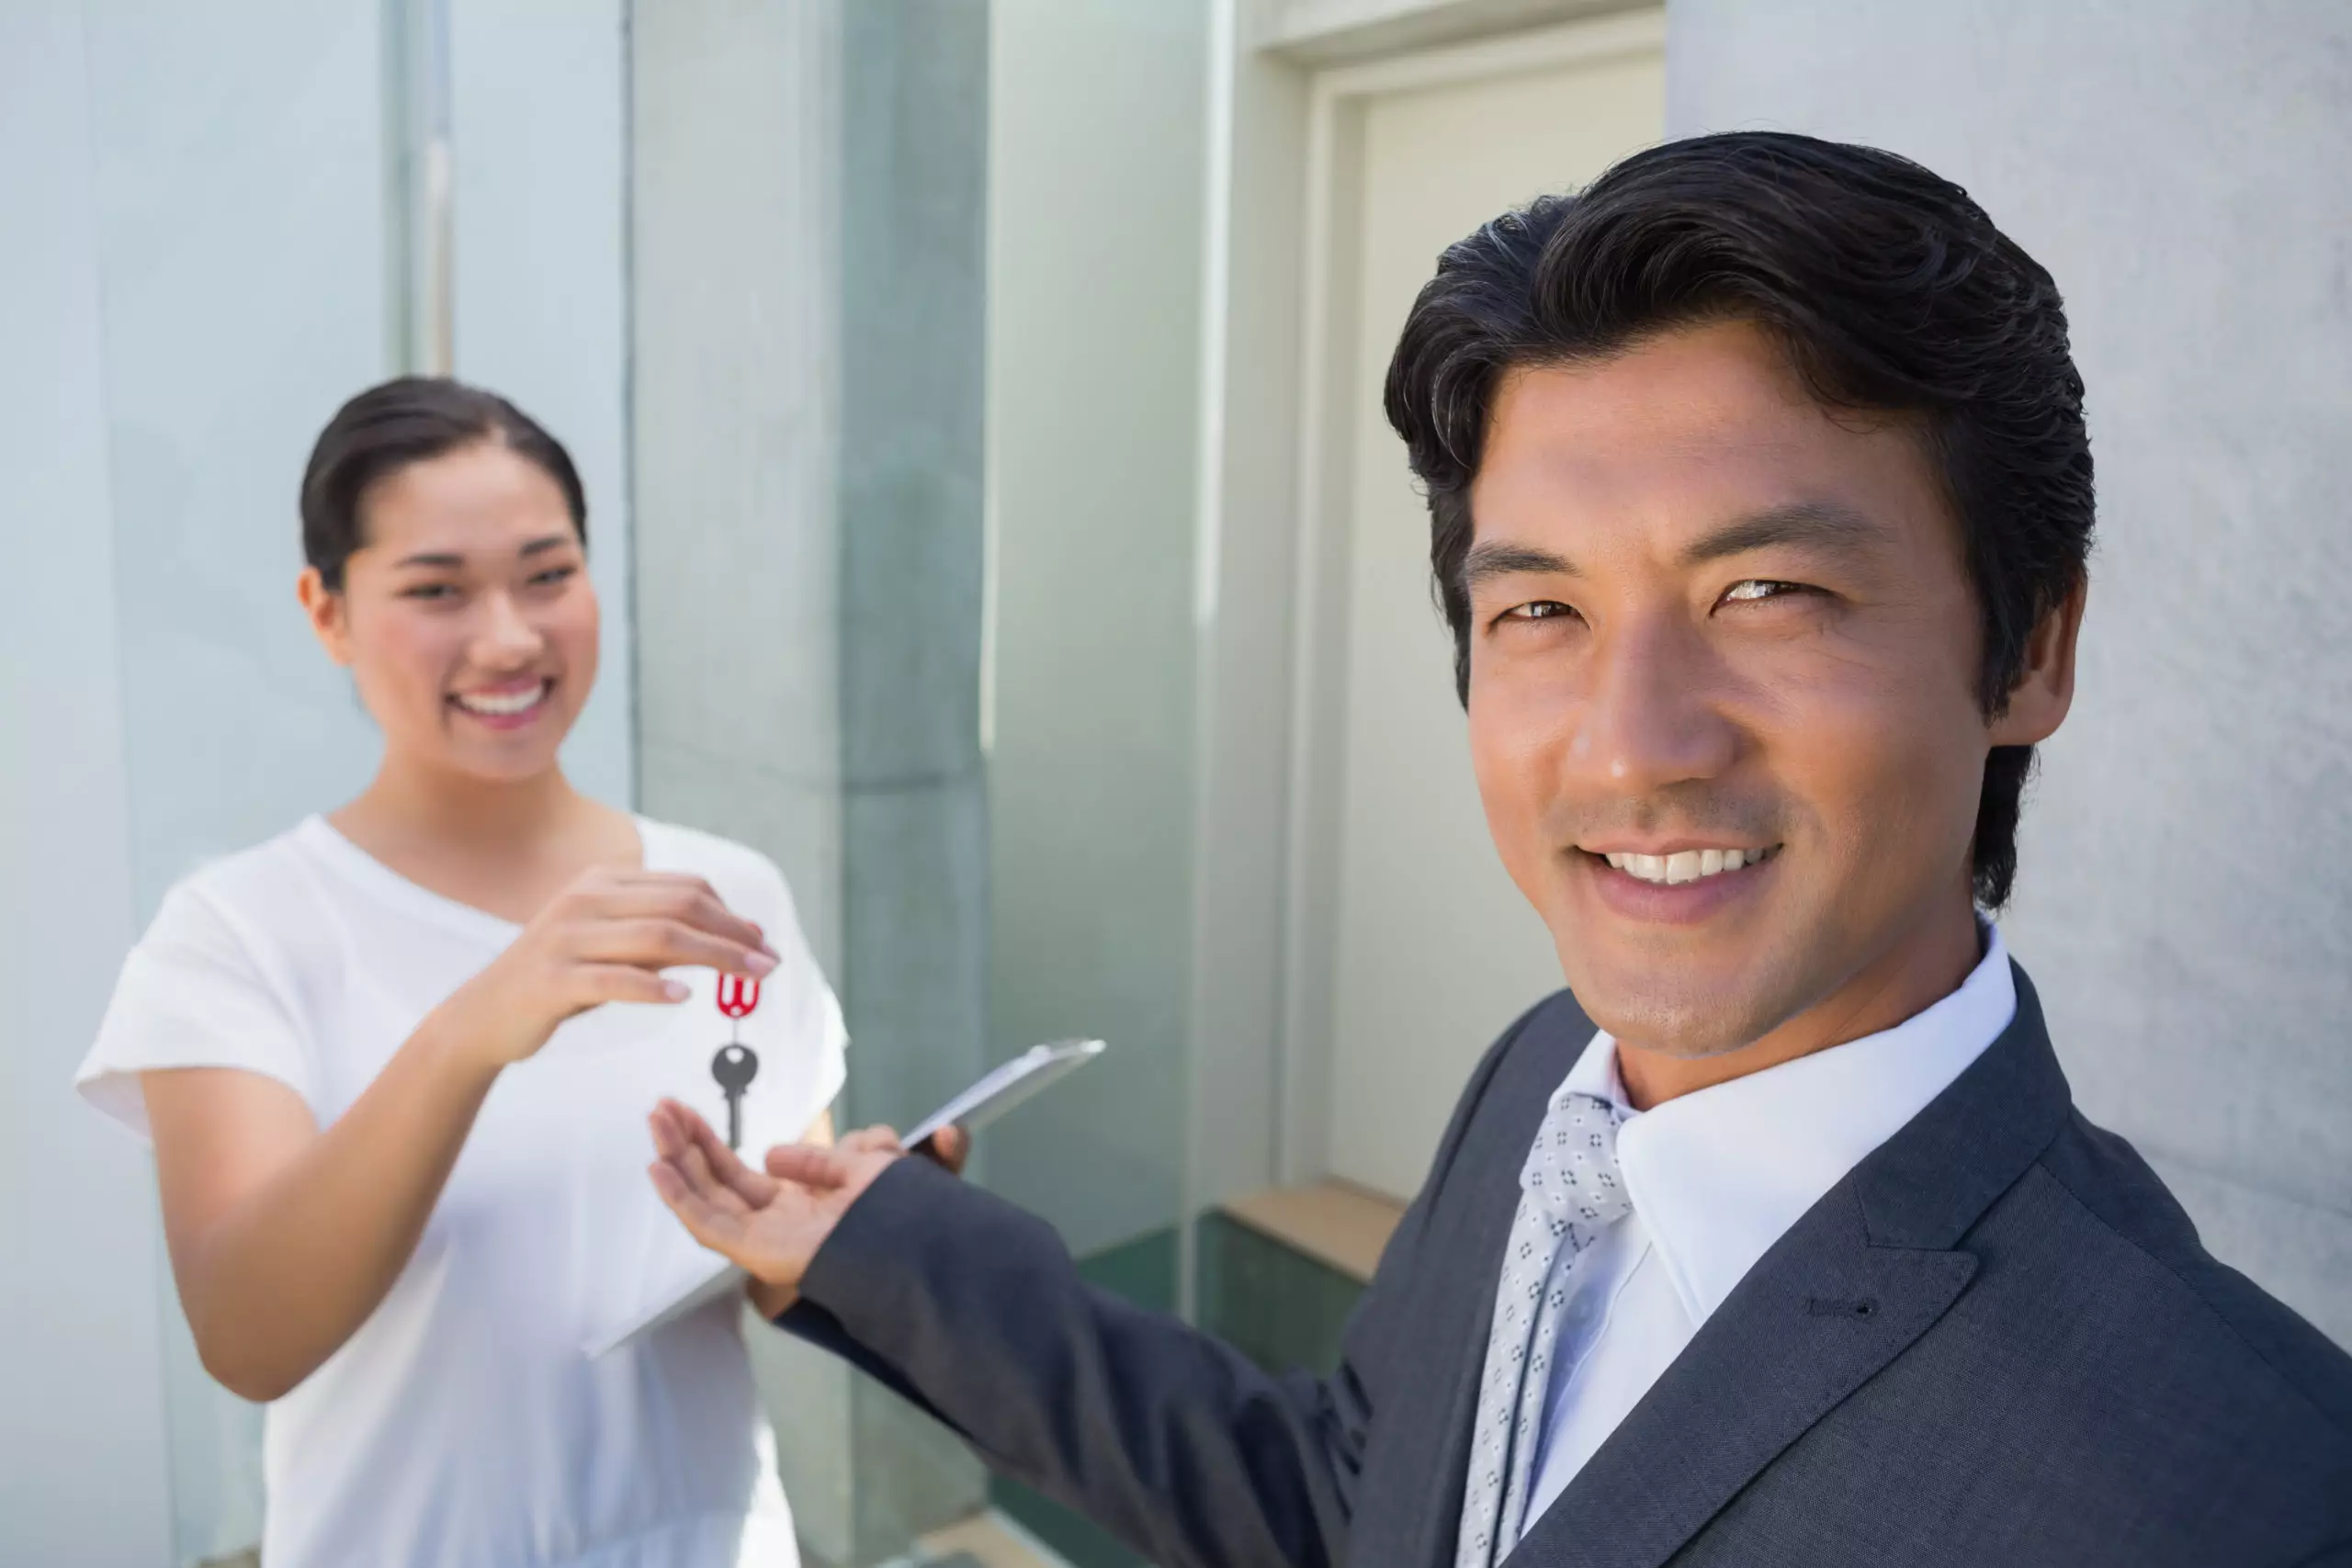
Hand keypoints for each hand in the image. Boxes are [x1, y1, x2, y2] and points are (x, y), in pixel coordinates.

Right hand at [433, 868, 776, 1070]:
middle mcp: (584, 900)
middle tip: (770, 964)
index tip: (761, 942)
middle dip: (733, 934)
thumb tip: (737, 935)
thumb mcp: (614, 947)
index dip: (731, 913)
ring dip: (714, 957)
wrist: (485, 1015)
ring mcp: (566, 937)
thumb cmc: (562, 979)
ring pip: (657, 938)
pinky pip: (613, 978)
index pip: (685, 887)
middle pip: (679, 906)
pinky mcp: (552, 979)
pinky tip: (683, 996)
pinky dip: (652, 986)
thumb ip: (664, 935)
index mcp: (601, 882)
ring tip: (749, 979)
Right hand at [648, 1101, 900, 1312]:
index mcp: (792, 1205)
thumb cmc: (895, 1208)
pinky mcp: (753, 1251)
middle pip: (713, 1181)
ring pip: (704, 1198)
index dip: (708, 1143)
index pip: (735, 1174)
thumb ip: (814, 1160)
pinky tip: (660, 1168)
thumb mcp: (858, 1165)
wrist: (908, 1241)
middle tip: (659, 1109)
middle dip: (685, 1144)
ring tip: (655, 1124)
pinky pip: (708, 1225)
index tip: (685, 1112)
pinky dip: (680, 1198)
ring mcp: (759, 1238)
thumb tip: (770, 1156)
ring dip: (676, 1161)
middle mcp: (770, 1222)